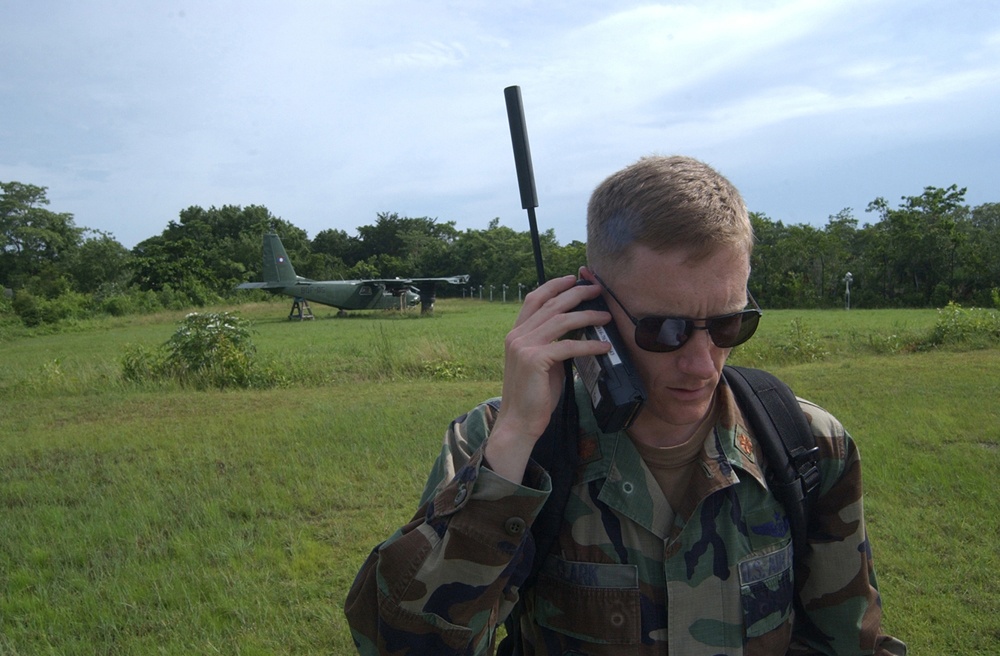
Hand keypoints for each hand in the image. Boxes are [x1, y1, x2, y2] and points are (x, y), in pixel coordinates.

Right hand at [485, 274, 611, 482]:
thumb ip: (551, 344)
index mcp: (516, 333)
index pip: (534, 299)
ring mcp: (524, 346)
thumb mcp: (540, 362)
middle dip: (576, 294)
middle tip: (597, 290)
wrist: (518, 421)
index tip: (572, 278)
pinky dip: (589, 344)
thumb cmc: (533, 395)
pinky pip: (568, 345)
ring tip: (606, 315)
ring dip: (587, 315)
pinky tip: (604, 345)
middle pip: (551, 304)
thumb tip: (575, 331)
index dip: (554, 285)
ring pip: (561, 320)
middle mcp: (517, 335)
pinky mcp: (535, 360)